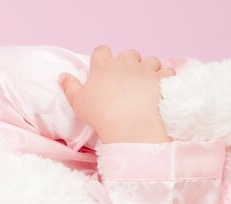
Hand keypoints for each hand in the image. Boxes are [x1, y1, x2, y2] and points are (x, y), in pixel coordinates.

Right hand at [60, 45, 175, 143]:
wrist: (128, 125)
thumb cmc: (100, 115)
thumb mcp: (78, 102)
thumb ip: (69, 87)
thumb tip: (62, 76)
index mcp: (103, 67)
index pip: (101, 51)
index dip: (103, 58)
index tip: (103, 69)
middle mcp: (125, 64)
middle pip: (128, 54)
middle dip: (129, 63)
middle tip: (126, 80)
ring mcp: (145, 70)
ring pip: (150, 60)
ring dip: (148, 68)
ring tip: (145, 83)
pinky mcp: (162, 79)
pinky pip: (167, 71)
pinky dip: (165, 78)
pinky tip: (161, 87)